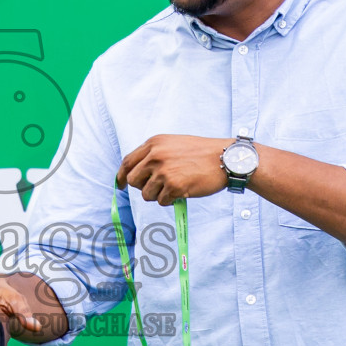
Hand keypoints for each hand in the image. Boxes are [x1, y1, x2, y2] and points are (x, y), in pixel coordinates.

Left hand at [117, 135, 231, 204]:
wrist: (225, 158)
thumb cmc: (201, 153)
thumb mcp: (173, 144)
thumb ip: (154, 154)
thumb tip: (136, 173)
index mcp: (153, 143)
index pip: (127, 162)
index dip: (121, 176)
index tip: (120, 185)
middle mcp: (155, 156)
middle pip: (132, 180)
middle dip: (142, 187)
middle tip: (158, 187)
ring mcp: (163, 171)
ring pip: (146, 194)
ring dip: (159, 195)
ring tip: (175, 187)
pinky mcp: (173, 186)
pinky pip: (162, 201)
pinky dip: (171, 200)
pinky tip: (183, 190)